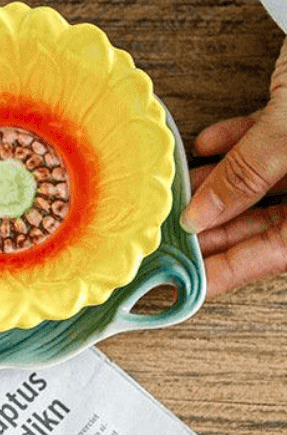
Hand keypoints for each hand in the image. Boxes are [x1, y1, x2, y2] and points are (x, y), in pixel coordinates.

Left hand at [181, 38, 286, 294]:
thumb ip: (246, 176)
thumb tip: (201, 216)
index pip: (274, 254)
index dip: (227, 271)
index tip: (184, 285)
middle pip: (268, 223)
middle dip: (214, 227)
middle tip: (167, 239)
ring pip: (266, 184)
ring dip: (218, 187)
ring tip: (175, 195)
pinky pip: (274, 143)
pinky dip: (239, 145)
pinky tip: (206, 145)